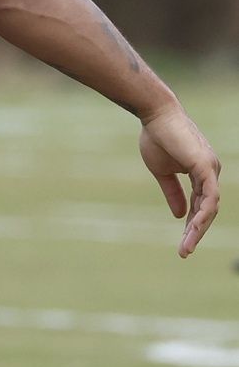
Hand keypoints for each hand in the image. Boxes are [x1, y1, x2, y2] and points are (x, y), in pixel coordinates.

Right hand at [138, 106, 220, 257]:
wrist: (155, 115)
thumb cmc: (157, 137)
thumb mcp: (162, 171)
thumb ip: (172, 192)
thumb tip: (180, 215)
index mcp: (202, 173)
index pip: (201, 204)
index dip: (192, 223)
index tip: (182, 241)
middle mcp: (211, 173)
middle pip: (208, 209)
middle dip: (196, 232)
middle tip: (184, 251)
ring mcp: (211, 169)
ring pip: (210, 207)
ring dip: (198, 229)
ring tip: (185, 246)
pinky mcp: (205, 166)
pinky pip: (209, 196)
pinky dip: (202, 213)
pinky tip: (193, 227)